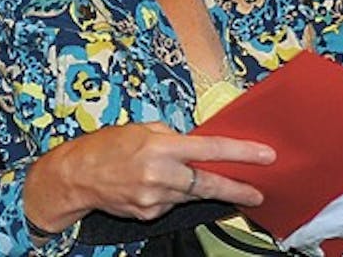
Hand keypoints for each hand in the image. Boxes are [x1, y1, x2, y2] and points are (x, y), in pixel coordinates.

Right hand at [23, 122, 274, 232]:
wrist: (77, 176)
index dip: (241, 153)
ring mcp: (155, 198)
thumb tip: (194, 145)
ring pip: (191, 195)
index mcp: (160, 146)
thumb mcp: (140, 129)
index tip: (265, 155)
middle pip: (208, 183)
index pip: (210, 149)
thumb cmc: (106, 146)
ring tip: (209, 183)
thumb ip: (170, 136)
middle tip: (258, 193)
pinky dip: (173, 194)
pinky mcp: (149, 214)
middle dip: (237, 188)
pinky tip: (159, 186)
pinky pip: (171, 204)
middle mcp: (160, 174)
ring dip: (202, 189)